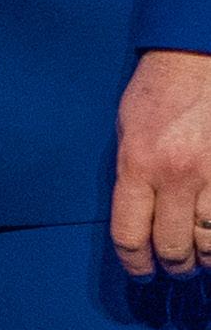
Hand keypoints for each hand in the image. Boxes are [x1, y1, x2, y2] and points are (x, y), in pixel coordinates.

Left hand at [109, 47, 210, 275]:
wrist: (197, 56)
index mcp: (137, 165)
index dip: (136, 264)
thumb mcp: (127, 131)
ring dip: (206, 257)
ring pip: (210, 241)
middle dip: (174, 265)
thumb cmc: (157, 91)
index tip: (142, 272)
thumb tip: (136, 219)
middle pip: (172, 247)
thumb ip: (131, 176)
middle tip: (177, 267)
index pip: (130, 236)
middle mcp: (174, 175)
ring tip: (203, 255)